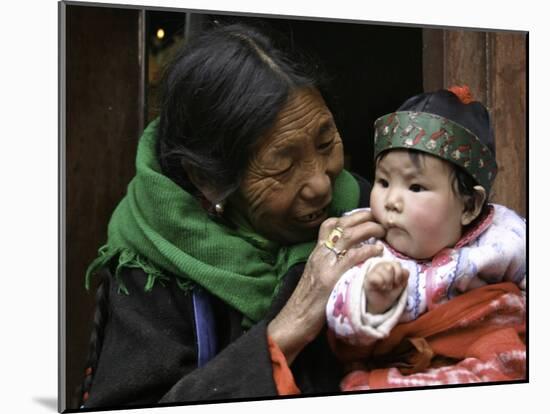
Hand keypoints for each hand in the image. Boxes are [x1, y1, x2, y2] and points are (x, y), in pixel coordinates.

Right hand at [267, 210, 384, 363]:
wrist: (294, 320)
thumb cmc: (308, 303)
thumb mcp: (317, 276)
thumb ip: (329, 264)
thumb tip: (346, 258)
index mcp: (316, 252)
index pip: (329, 225)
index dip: (349, 217)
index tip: (366, 216)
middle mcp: (320, 254)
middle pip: (341, 225)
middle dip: (363, 216)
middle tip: (380, 217)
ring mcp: (325, 264)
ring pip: (348, 235)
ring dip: (368, 229)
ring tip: (382, 230)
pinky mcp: (331, 278)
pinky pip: (352, 257)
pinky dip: (367, 250)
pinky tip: (378, 251)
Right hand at [363, 261, 408, 313]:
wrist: (380, 305)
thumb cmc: (389, 292)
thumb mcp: (401, 285)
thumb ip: (405, 276)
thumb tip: (404, 271)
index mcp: (390, 265)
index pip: (398, 264)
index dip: (400, 275)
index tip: (397, 283)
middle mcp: (381, 265)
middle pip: (391, 266)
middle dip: (393, 278)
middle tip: (391, 286)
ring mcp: (374, 270)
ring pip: (385, 269)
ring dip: (388, 281)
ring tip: (386, 287)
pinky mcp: (368, 278)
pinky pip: (376, 276)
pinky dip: (381, 283)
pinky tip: (380, 287)